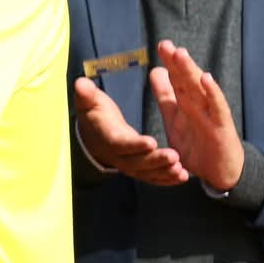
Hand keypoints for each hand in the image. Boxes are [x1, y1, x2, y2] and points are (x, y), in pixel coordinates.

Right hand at [72, 77, 187, 184]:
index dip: (134, 144)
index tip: (151, 142)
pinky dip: (167, 179)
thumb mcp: (89, 102)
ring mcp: (128, 165)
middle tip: (174, 157)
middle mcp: (118, 155)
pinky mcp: (138, 169)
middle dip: (155, 161)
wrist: (93, 136)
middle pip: (136, 162)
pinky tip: (182, 177)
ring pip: (146, 173)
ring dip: (163, 173)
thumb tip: (81, 83)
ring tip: (180, 171)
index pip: (120, 143)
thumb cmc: (95, 115)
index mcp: (108, 137)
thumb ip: (87, 94)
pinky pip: (151, 178)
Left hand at [150, 40, 245, 191]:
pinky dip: (212, 93)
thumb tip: (156, 71)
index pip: (177, 80)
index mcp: (187, 103)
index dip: (170, 64)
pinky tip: (206, 79)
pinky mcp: (221, 127)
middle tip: (165, 45)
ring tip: (181, 55)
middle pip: (187, 80)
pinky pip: (217, 108)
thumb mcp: (175, 120)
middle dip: (177, 62)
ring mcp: (211, 114)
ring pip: (199, 90)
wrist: (219, 172)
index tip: (162, 46)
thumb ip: (166, 97)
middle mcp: (200, 105)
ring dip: (191, 71)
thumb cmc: (197, 144)